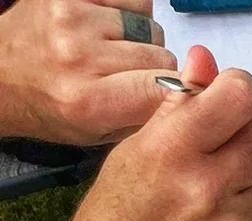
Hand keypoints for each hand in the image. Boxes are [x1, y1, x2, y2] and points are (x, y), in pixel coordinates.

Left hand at [0, 0, 180, 145]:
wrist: (2, 74)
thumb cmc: (50, 107)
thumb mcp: (99, 135)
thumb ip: (144, 117)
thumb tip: (191, 96)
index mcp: (88, 101)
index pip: (165, 87)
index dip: (179, 93)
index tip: (178, 98)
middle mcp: (79, 55)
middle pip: (161, 56)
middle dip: (154, 68)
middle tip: (129, 77)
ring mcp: (72, 16)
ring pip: (148, 25)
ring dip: (138, 39)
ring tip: (111, 50)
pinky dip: (127, 12)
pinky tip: (106, 27)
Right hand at [54, 59, 251, 220]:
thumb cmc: (116, 218)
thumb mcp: (134, 150)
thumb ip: (179, 106)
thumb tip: (206, 62)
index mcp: (174, 150)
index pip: (238, 98)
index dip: (237, 93)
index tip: (227, 99)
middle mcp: (209, 188)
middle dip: (250, 133)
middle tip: (226, 144)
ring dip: (249, 174)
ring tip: (212, 189)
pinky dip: (248, 211)